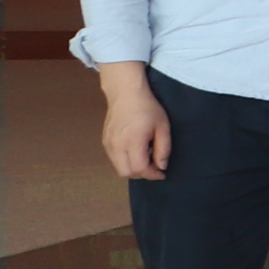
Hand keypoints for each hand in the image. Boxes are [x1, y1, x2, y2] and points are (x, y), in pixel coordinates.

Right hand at [99, 63, 171, 180]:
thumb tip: (161, 166)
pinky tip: (136, 151)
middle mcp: (116, 145)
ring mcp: (108, 143)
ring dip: (133, 168)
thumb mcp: (163, 127)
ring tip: (146, 157)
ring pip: (118, 168)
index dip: (152, 175)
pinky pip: (114, 159)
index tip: (162, 173)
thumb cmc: (148, 108)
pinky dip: (125, 161)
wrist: (126, 93)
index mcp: (132, 141)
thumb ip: (163, 148)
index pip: (139, 169)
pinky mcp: (104, 141)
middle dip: (142, 174)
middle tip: (154, 167)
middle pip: (126, 172)